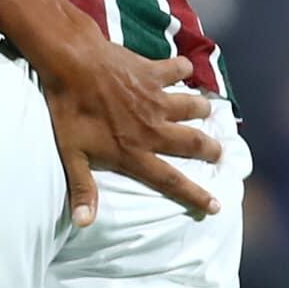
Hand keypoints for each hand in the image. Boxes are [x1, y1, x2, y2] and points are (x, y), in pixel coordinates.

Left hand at [34, 37, 218, 225]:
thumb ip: (82, 189)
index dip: (195, 195)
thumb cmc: (69, 112)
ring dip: (202, 109)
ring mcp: (156, 99)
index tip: (216, 205)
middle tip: (220, 154)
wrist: (71, 64)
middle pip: (194, 143)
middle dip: (212, 150)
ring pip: (193, 106)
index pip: (170, 180)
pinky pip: (178, 69)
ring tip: (206, 112)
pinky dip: (183, 68)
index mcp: (134, 152)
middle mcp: (152, 128)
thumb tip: (84, 222)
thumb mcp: (72, 155)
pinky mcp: (154, 72)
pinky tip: (183, 69)